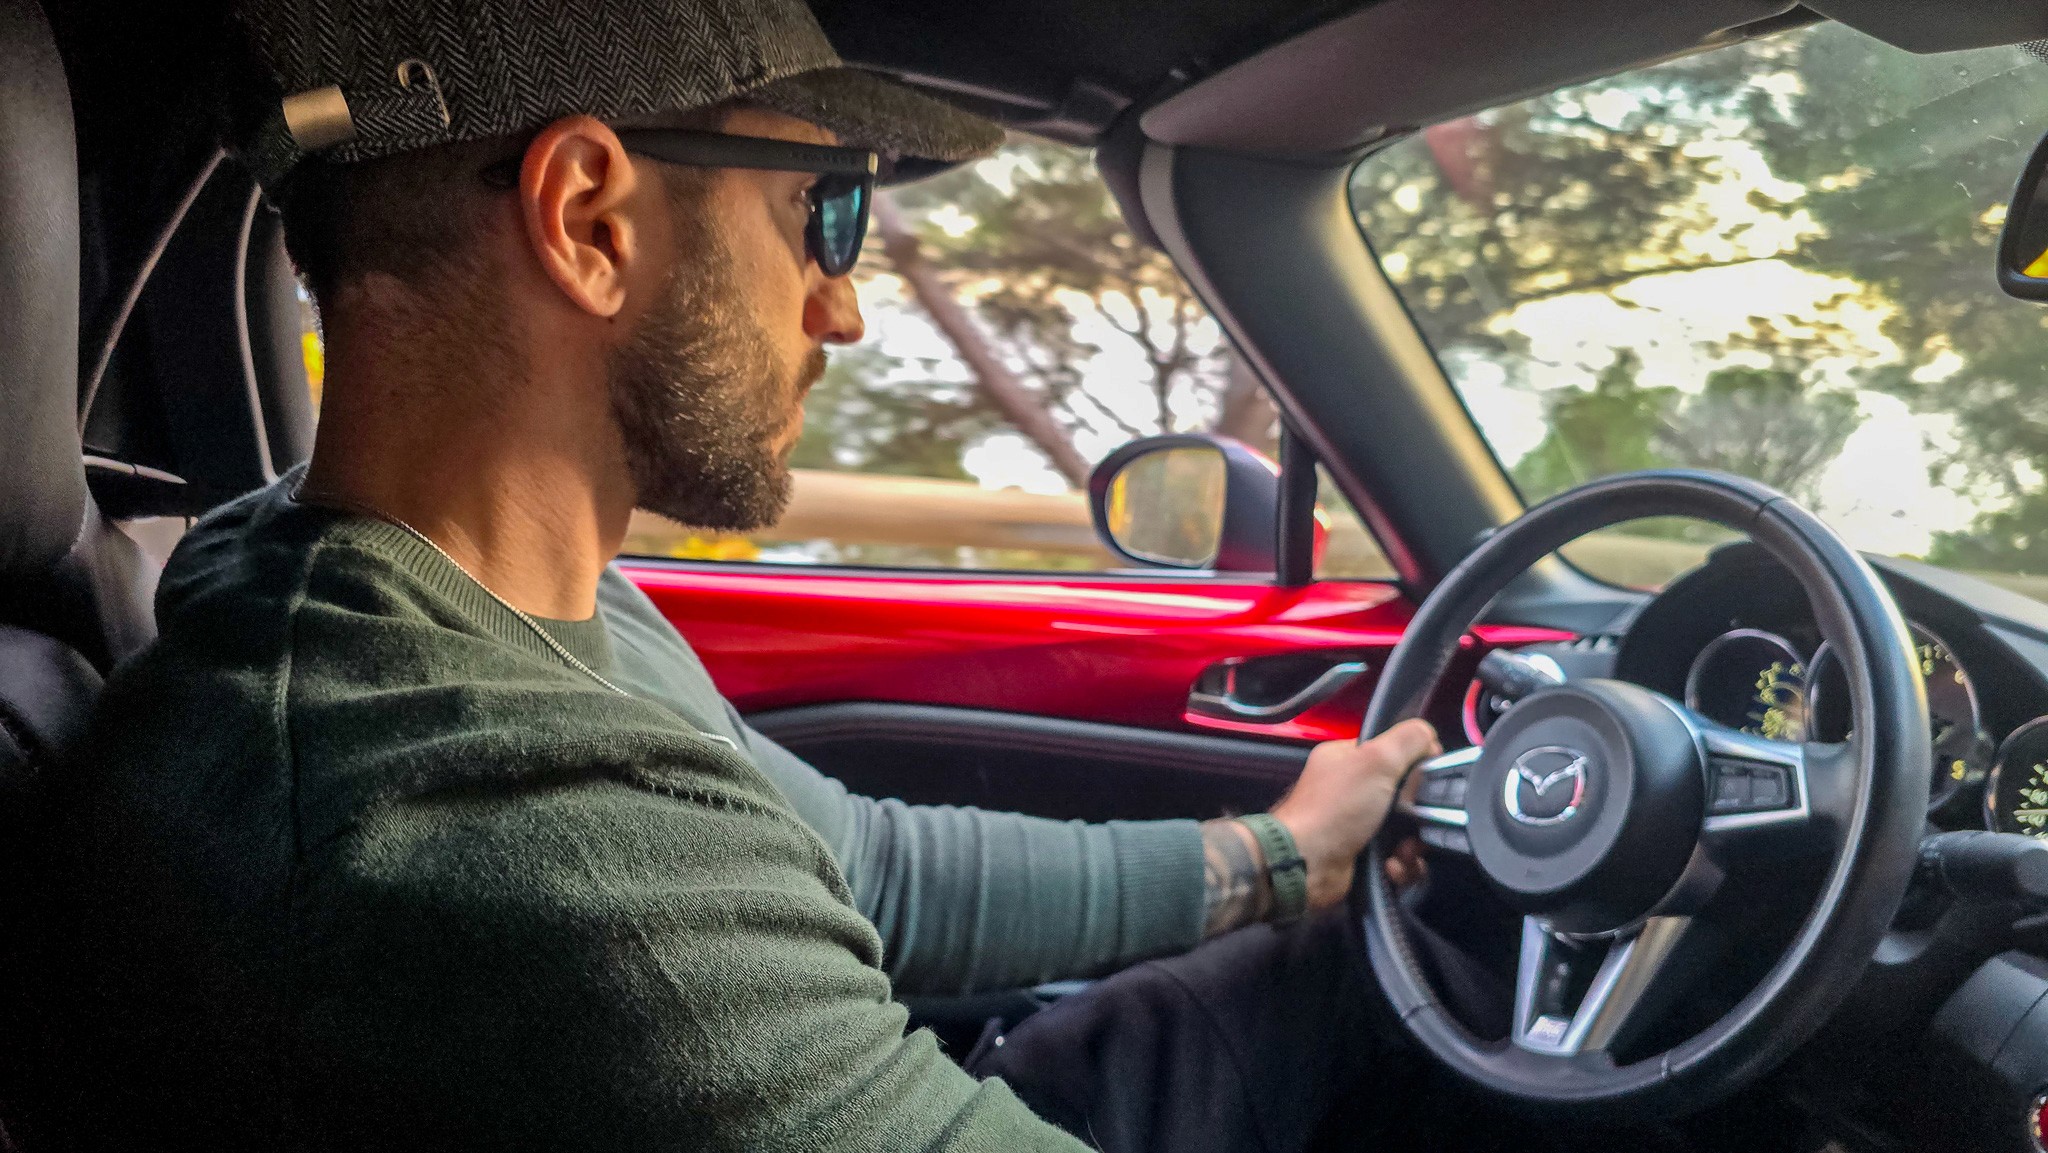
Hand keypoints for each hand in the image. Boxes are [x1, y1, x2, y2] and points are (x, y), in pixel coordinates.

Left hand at [1270, 719, 1440, 909]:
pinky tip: (1390, 867)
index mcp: (1346, 758)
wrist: (1305, 864)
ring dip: (1412, 846)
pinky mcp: (1363, 856)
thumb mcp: (1375, 760)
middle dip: (1419, 814)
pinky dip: (1400, 866)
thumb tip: (1430, 737)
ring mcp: (1356, 825)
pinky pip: (1397, 858)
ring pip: (1406, 831)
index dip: (1418, 763)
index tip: (1431, 779)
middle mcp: (1350, 789)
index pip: (1394, 751)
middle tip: (1419, 823)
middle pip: (1406, 796)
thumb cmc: (1338, 807)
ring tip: (1403, 852)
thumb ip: (1408, 740)